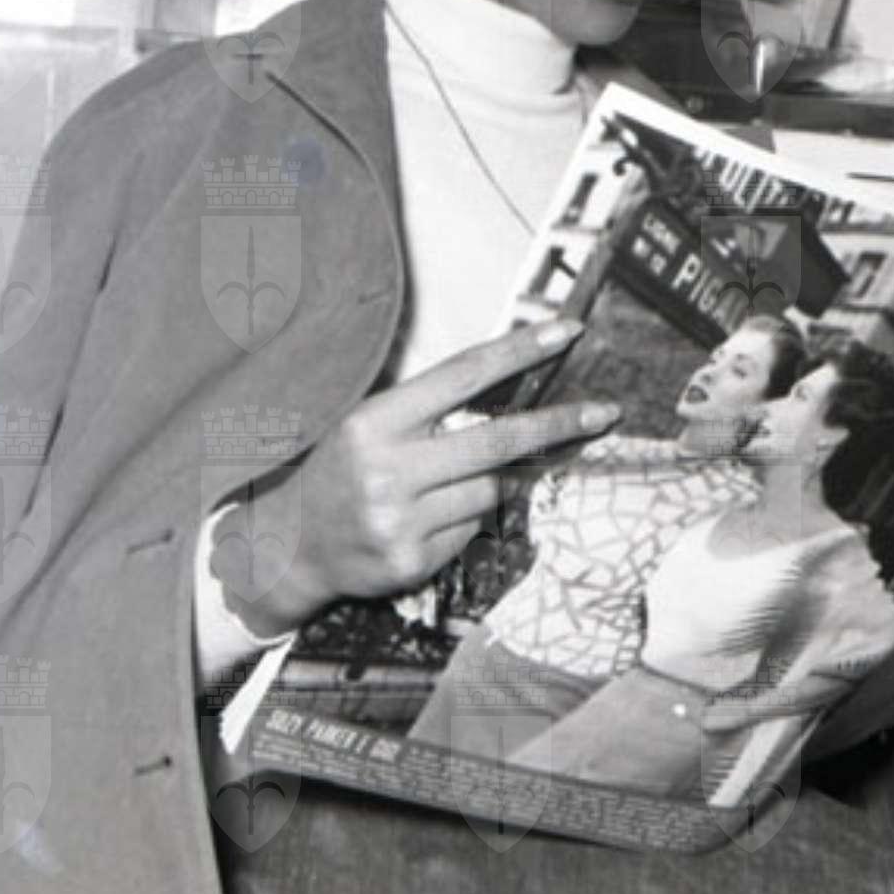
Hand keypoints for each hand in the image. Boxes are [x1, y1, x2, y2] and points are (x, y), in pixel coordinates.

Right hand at [212, 319, 616, 635]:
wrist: (289, 547)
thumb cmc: (341, 472)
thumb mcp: (370, 426)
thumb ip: (431, 412)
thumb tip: (514, 390)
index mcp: (374, 422)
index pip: (461, 376)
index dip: (519, 351)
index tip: (566, 331)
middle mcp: (386, 470)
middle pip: (496, 441)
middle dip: (558, 425)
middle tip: (604, 412)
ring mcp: (400, 521)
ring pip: (490, 491)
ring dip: (489, 483)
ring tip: (443, 486)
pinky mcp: (412, 561)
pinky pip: (472, 530)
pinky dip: (466, 519)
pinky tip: (427, 520)